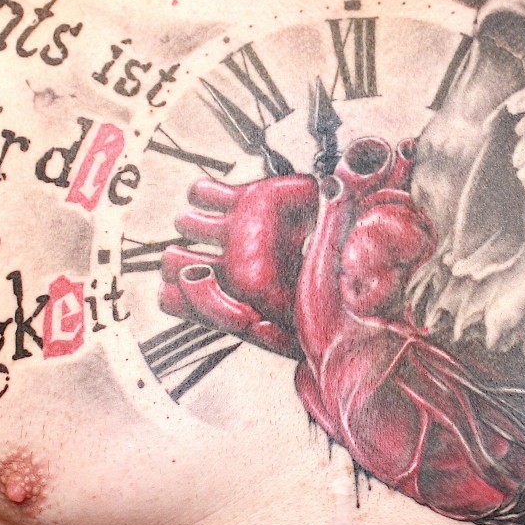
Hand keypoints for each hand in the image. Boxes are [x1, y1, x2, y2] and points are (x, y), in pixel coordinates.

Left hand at [160, 174, 317, 356]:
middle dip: (178, 262)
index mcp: (235, 296)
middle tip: (203, 262)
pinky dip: (202, 192)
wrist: (353, 236)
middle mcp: (229, 263)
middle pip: (172, 263)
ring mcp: (235, 230)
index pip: (178, 300)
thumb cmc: (327, 280)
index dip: (186, 297)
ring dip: (191, 223)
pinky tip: (221, 201)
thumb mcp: (298, 317)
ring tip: (219, 229)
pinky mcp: (246, 199)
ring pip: (184, 223)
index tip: (205, 285)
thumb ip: (273, 332)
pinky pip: (202, 191)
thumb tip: (257, 329)